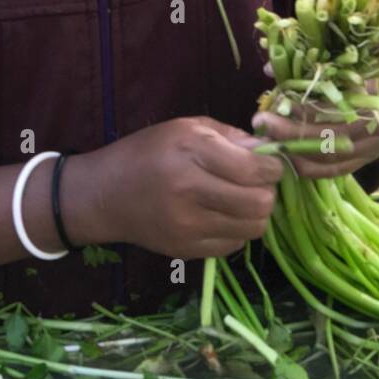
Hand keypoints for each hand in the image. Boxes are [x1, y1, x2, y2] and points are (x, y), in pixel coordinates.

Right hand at [94, 116, 284, 257]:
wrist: (105, 194)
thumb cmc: (147, 151)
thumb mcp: (185, 127)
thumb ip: (229, 136)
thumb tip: (267, 151)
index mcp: (191, 152)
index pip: (253, 169)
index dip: (274, 167)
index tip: (272, 164)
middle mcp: (190, 191)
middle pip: (259, 204)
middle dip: (268, 192)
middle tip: (259, 183)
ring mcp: (188, 226)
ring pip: (253, 229)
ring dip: (256, 213)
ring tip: (243, 199)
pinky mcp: (186, 250)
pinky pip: (234, 245)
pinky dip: (238, 230)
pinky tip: (224, 215)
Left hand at [251, 67, 378, 178]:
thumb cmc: (369, 57)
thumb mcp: (348, 47)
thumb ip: (313, 56)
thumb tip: (270, 68)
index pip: (341, 97)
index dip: (307, 101)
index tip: (277, 98)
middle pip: (335, 128)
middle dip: (294, 129)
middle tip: (263, 121)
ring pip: (336, 152)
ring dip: (299, 150)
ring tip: (269, 141)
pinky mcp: (374, 155)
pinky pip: (342, 168)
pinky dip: (314, 168)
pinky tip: (290, 162)